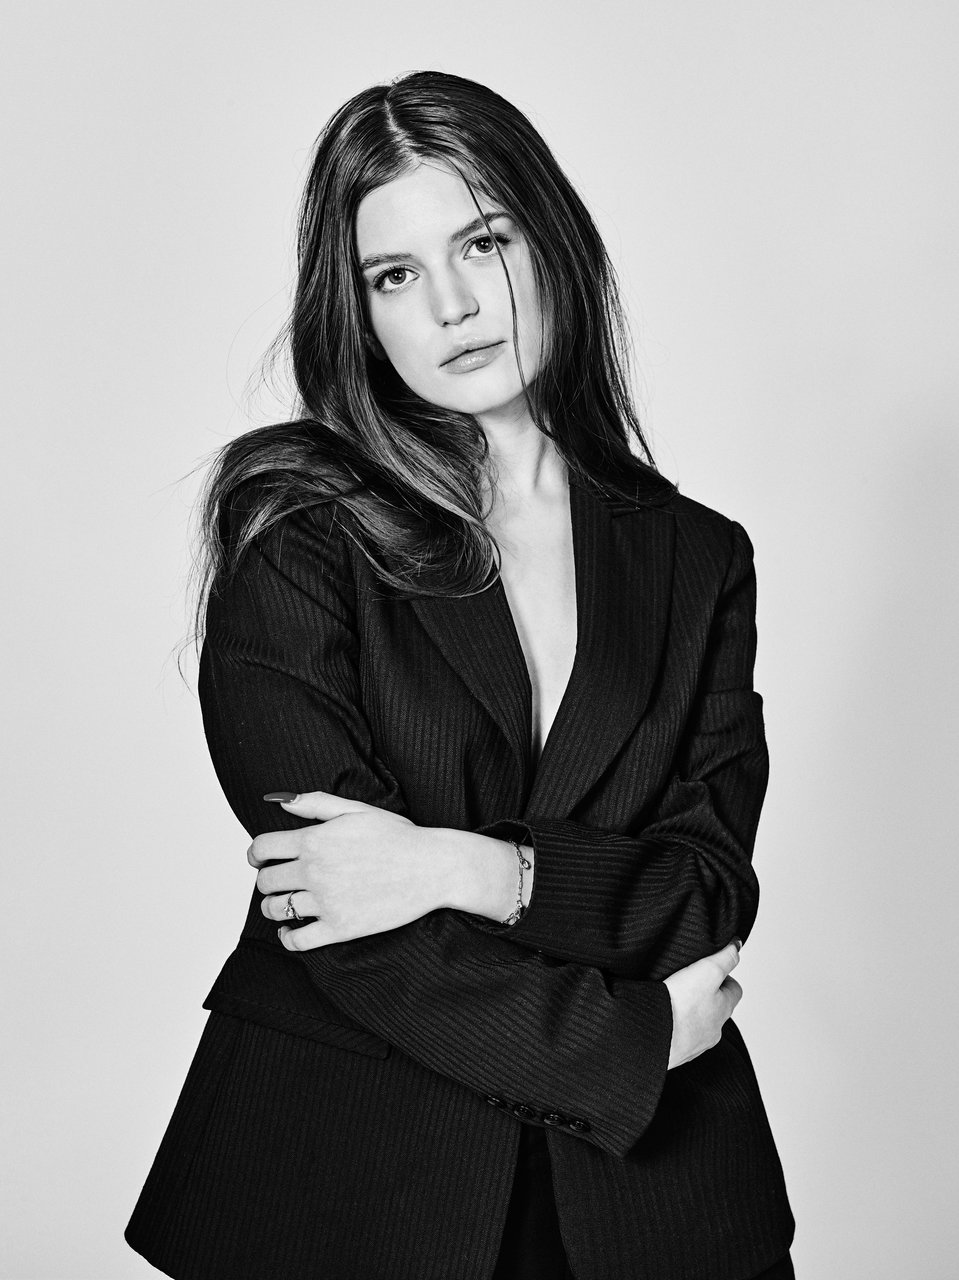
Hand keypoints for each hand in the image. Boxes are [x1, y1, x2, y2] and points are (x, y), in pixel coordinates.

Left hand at [249, 790, 446, 950]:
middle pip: (265, 880)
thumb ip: (315, 803)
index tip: (259, 858)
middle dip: (266, 879)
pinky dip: (287, 937)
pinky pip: (297, 940)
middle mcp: (315, 871)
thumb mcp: (356, 810)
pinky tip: (290, 930)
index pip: (262, 847)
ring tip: (283, 903)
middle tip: (277, 880)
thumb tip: (279, 801)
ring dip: (273, 907)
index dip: (255, 853)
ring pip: (276, 910)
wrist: (432, 867)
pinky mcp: (340, 928)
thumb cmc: (398, 836)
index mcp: (315, 840)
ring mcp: (326, 902)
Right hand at [663, 940, 742, 1068]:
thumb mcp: (708, 970)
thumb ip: (725, 957)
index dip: (725, 977)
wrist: (652, 1036)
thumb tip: (737, 945)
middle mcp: (714, 1030)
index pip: (735, 989)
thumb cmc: (680, 1005)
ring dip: (691, 1014)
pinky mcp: (677, 1053)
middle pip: (717, 1009)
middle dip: (707, 997)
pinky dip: (675, 1028)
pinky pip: (680, 1038)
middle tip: (690, 983)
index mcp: (724, 1009)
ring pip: (699, 1025)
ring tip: (674, 1001)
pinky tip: (662, 1019)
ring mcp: (695, 1044)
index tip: (712, 969)